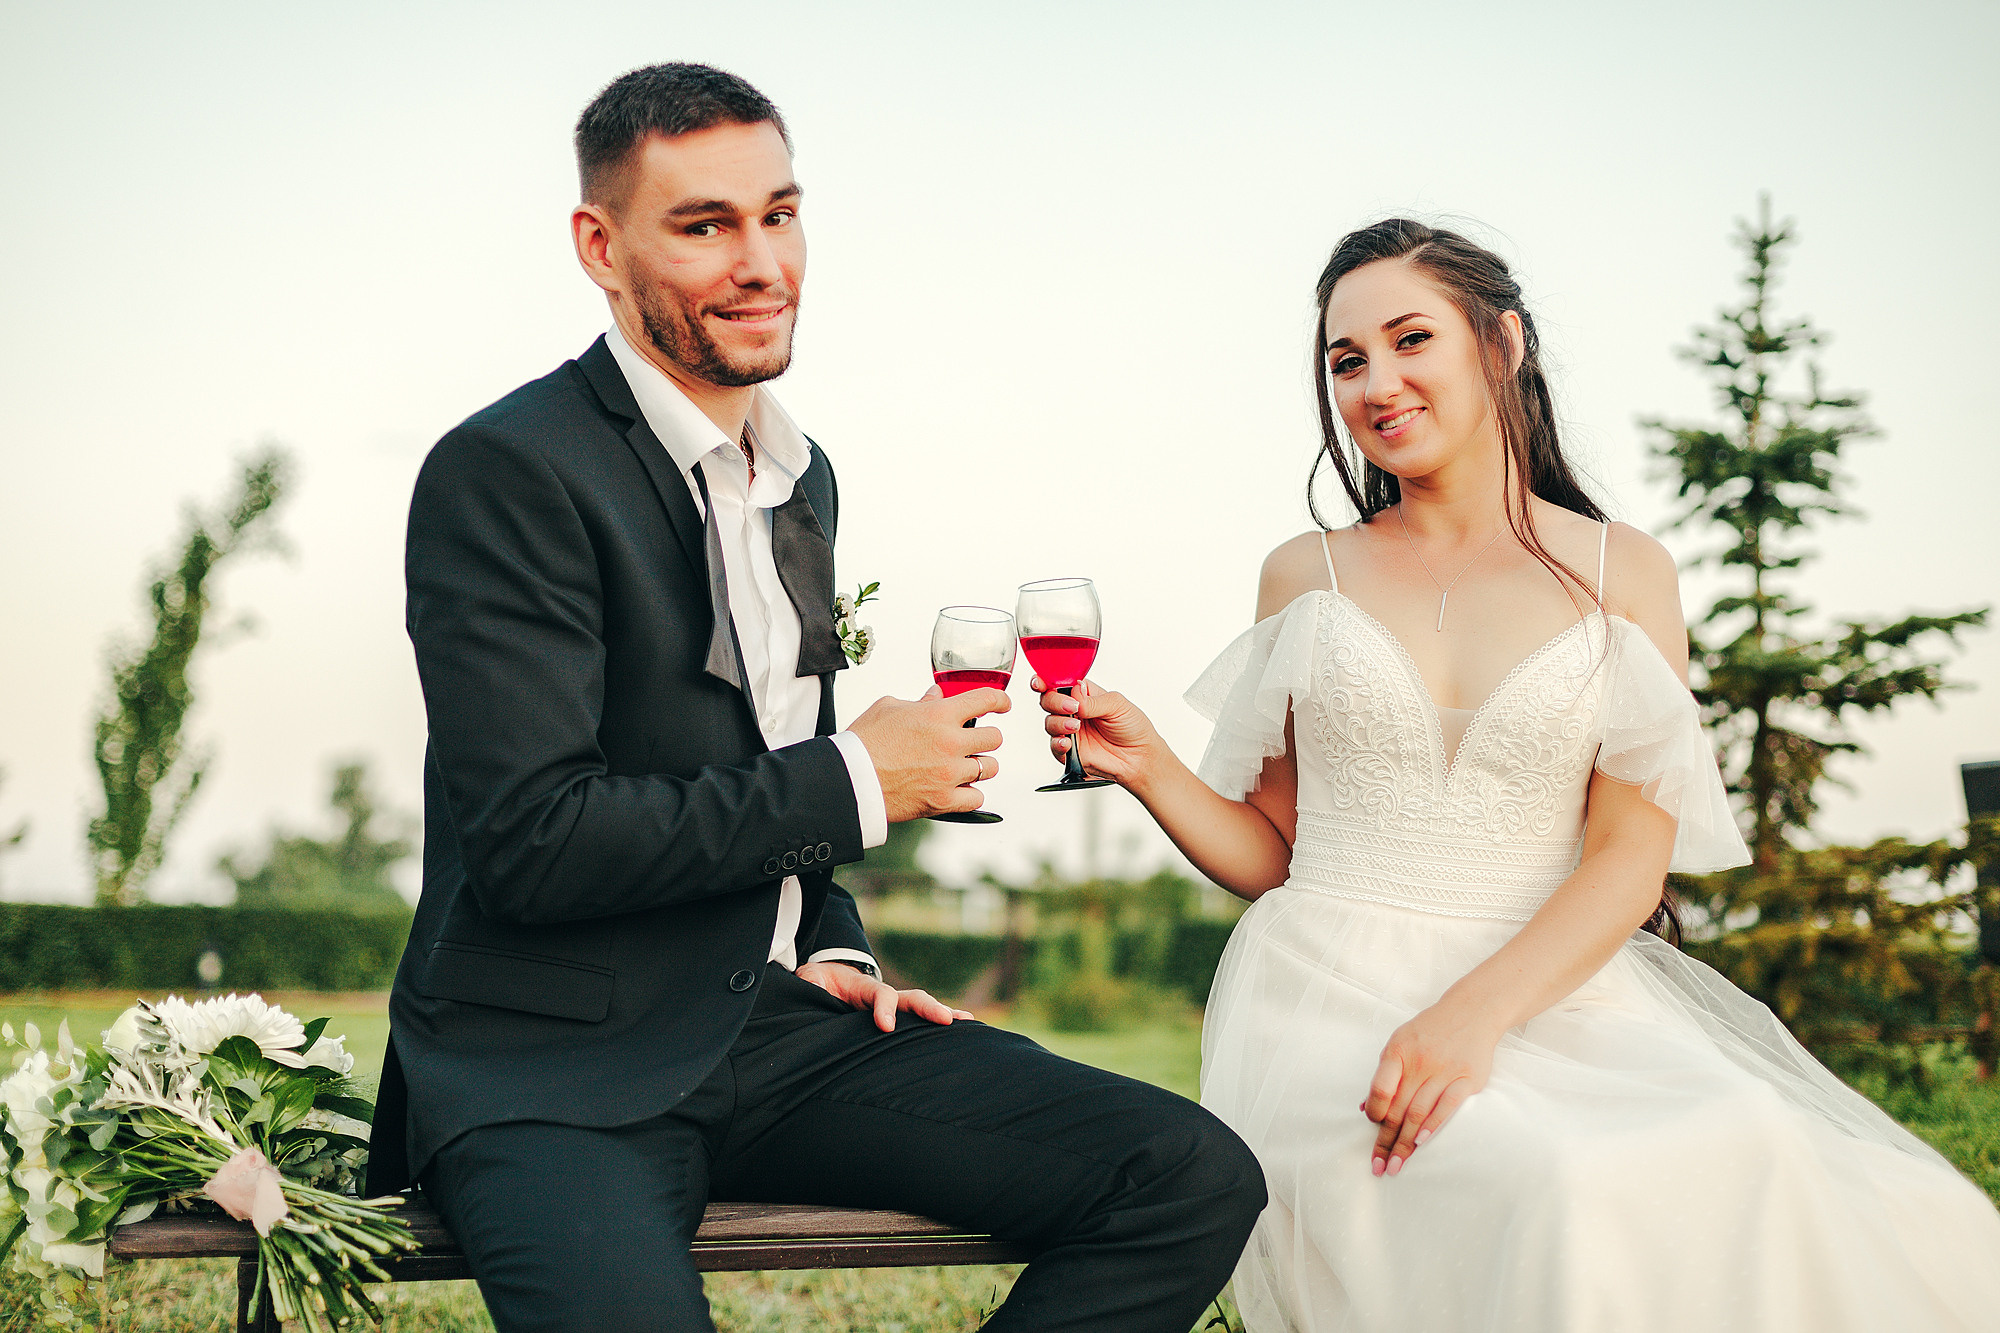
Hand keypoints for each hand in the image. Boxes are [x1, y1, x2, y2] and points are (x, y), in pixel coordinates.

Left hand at [795, 961, 974, 1031]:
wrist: (825, 980)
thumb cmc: (817, 984)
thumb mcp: (808, 981)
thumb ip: (810, 986)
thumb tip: (812, 993)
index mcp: (862, 988)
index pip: (879, 994)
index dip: (884, 1007)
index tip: (885, 1025)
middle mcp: (883, 996)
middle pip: (911, 998)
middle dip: (928, 1008)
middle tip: (945, 1020)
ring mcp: (892, 1007)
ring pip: (920, 1008)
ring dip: (943, 1015)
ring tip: (968, 1024)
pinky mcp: (895, 1020)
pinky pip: (917, 1023)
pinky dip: (939, 1024)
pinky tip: (961, 1033)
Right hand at [848, 686, 1007, 821]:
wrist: (850, 779)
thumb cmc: (864, 742)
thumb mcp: (888, 708)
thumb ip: (918, 702)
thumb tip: (935, 696)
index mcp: (939, 715)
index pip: (985, 699)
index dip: (999, 700)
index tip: (1003, 704)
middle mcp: (950, 743)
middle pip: (994, 738)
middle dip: (986, 738)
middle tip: (973, 742)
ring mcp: (950, 773)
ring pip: (989, 768)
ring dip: (980, 766)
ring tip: (964, 766)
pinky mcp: (944, 800)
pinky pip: (976, 797)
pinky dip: (970, 794)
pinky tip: (958, 789)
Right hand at [1035, 676, 1159, 787]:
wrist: (1140, 757)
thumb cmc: (1133, 728)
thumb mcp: (1117, 705)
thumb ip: (1093, 700)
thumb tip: (1074, 695)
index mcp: (1083, 694)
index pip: (1059, 682)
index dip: (1045, 680)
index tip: (1040, 682)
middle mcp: (1073, 710)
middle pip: (1048, 700)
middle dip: (1054, 701)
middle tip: (1071, 707)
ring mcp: (1070, 730)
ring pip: (1049, 722)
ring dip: (1058, 723)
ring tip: (1076, 726)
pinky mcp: (1069, 751)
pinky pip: (1054, 746)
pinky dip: (1058, 743)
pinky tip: (1068, 742)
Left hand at [1362, 1001, 1500, 1175]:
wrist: (1471, 1012)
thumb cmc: (1429, 1032)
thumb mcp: (1400, 1043)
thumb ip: (1385, 1075)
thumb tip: (1366, 1109)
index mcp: (1398, 1051)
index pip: (1380, 1087)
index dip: (1375, 1111)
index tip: (1373, 1127)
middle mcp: (1420, 1061)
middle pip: (1399, 1108)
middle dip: (1386, 1141)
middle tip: (1379, 1166)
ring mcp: (1444, 1070)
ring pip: (1419, 1112)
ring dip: (1406, 1143)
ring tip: (1396, 1165)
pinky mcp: (1468, 1078)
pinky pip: (1448, 1105)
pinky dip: (1433, 1125)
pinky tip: (1422, 1142)